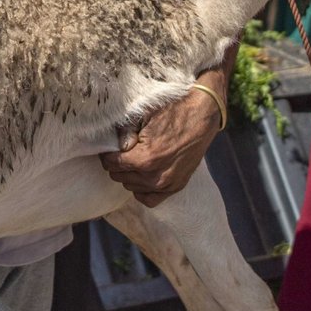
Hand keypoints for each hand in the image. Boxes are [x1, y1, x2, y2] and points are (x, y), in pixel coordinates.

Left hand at [99, 87, 222, 206]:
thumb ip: (125, 133)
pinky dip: (141, 190)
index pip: (112, 163)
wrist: (202, 115)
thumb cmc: (173, 111)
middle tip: (122, 151)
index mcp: (145, 158)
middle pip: (119, 176)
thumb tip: (116, 148)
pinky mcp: (177, 186)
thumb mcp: (144, 116)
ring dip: (129, 175)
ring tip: (134, 159)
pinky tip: (142, 176)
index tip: (110, 148)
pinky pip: (149, 199)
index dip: (107, 154)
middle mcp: (155, 176)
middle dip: (117, 164)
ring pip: (131, 187)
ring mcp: (167, 184)